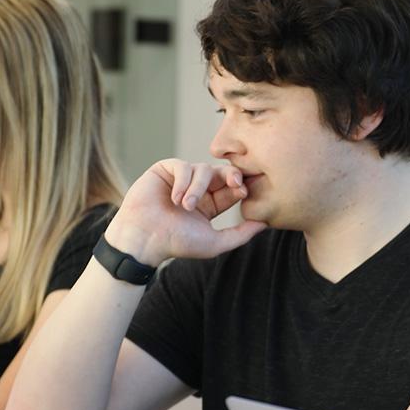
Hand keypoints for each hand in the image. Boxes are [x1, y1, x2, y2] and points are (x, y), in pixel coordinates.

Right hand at [105, 159, 266, 265]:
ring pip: (202, 169)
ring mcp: (180, 178)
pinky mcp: (164, 170)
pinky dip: (182, 180)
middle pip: (221, 172)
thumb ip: (240, 234)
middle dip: (230, 175)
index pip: (231, 188)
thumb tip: (265, 224)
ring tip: (185, 206)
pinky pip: (182, 165)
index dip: (240, 185)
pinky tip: (175, 198)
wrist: (144, 240)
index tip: (244, 190)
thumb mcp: (215, 242)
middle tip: (235, 183)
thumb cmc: (176, 244)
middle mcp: (197, 189)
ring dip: (197, 188)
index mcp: (210, 204)